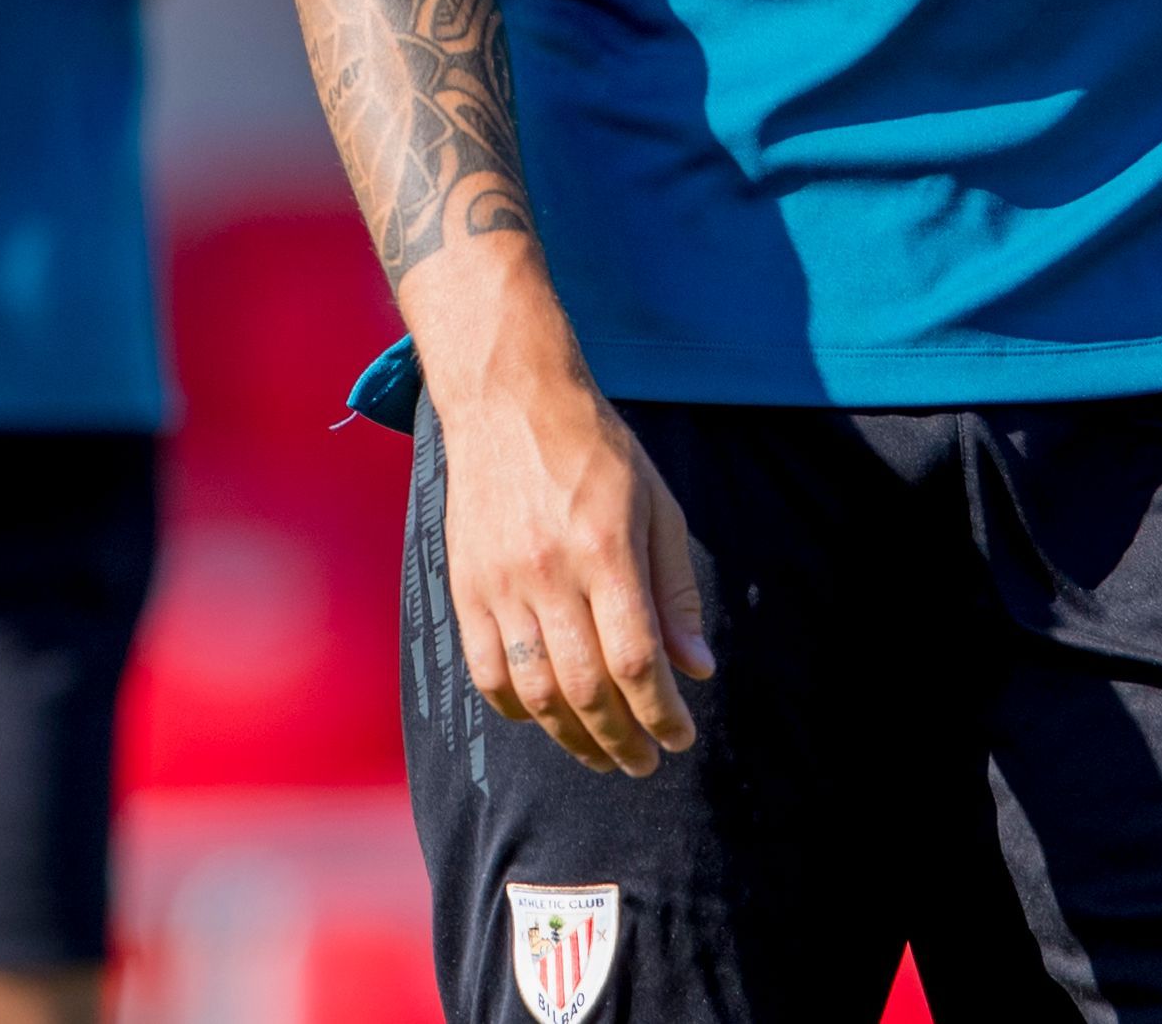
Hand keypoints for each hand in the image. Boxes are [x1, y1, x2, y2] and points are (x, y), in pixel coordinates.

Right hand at [430, 316, 714, 776]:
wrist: (508, 399)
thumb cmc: (597, 450)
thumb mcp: (658, 507)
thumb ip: (677, 591)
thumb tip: (696, 669)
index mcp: (605, 550)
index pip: (636, 661)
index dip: (662, 715)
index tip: (679, 739)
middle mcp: (549, 572)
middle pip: (586, 688)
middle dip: (622, 740)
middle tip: (644, 763)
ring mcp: (500, 582)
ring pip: (534, 691)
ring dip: (572, 738)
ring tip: (601, 755)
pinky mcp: (465, 586)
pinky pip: (486, 672)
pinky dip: (517, 709)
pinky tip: (546, 719)